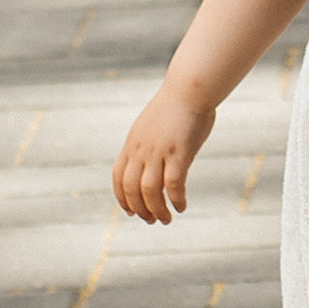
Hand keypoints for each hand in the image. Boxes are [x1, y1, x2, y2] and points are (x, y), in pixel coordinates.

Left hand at [114, 81, 215, 223]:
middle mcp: (142, 149)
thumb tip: (151, 162)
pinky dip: (175, 199)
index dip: (122, 198)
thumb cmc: (175, 106)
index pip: (118, 177)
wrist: (190, 87)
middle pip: (131, 188)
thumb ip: (147, 144)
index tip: (131, 212)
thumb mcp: (152, 125)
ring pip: (150, 190)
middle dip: (139, 209)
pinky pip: (173, 184)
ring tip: (166, 220)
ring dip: (156, 210)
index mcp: (133, 143)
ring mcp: (159, 151)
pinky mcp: (179, 152)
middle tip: (151, 221)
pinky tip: (182, 206)